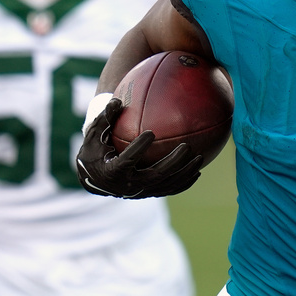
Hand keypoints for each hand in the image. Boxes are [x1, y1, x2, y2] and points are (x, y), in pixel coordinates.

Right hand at [75, 97, 202, 198]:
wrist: (96, 178)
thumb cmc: (96, 150)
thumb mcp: (95, 135)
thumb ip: (105, 119)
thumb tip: (116, 101)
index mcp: (113, 172)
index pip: (127, 160)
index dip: (138, 148)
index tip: (150, 132)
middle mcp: (128, 185)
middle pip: (155, 175)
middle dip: (173, 162)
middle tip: (186, 146)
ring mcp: (141, 192)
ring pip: (167, 184)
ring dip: (185, 173)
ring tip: (200, 157)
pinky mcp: (149, 194)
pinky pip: (170, 189)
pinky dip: (184, 182)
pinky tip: (198, 171)